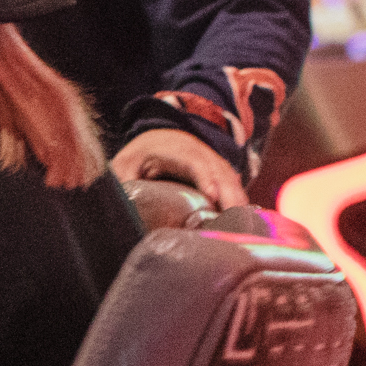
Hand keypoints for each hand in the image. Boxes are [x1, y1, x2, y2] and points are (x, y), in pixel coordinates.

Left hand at [111, 129, 246, 210]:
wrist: (156, 138)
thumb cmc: (139, 155)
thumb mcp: (124, 165)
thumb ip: (124, 182)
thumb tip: (121, 207)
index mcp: (175, 149)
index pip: (194, 161)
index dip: (205, 176)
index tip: (212, 195)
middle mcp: (199, 152)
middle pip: (219, 172)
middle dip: (229, 194)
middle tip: (235, 219)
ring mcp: (211, 161)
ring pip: (230, 180)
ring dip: (238, 201)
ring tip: (244, 226)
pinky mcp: (217, 173)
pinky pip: (232, 186)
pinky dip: (238, 203)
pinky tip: (244, 222)